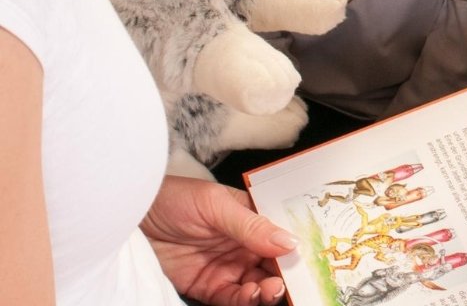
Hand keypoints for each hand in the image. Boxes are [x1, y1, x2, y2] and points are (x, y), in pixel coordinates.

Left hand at [141, 176, 296, 305]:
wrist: (128, 219)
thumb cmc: (171, 199)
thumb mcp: (214, 205)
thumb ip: (250, 225)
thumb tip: (289, 241)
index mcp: (251, 218)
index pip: (281, 236)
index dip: (297, 248)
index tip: (309, 259)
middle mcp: (243, 244)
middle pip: (274, 265)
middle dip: (287, 274)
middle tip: (290, 279)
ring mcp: (226, 267)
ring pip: (258, 285)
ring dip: (268, 290)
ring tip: (269, 288)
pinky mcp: (207, 287)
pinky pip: (233, 299)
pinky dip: (245, 300)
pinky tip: (250, 294)